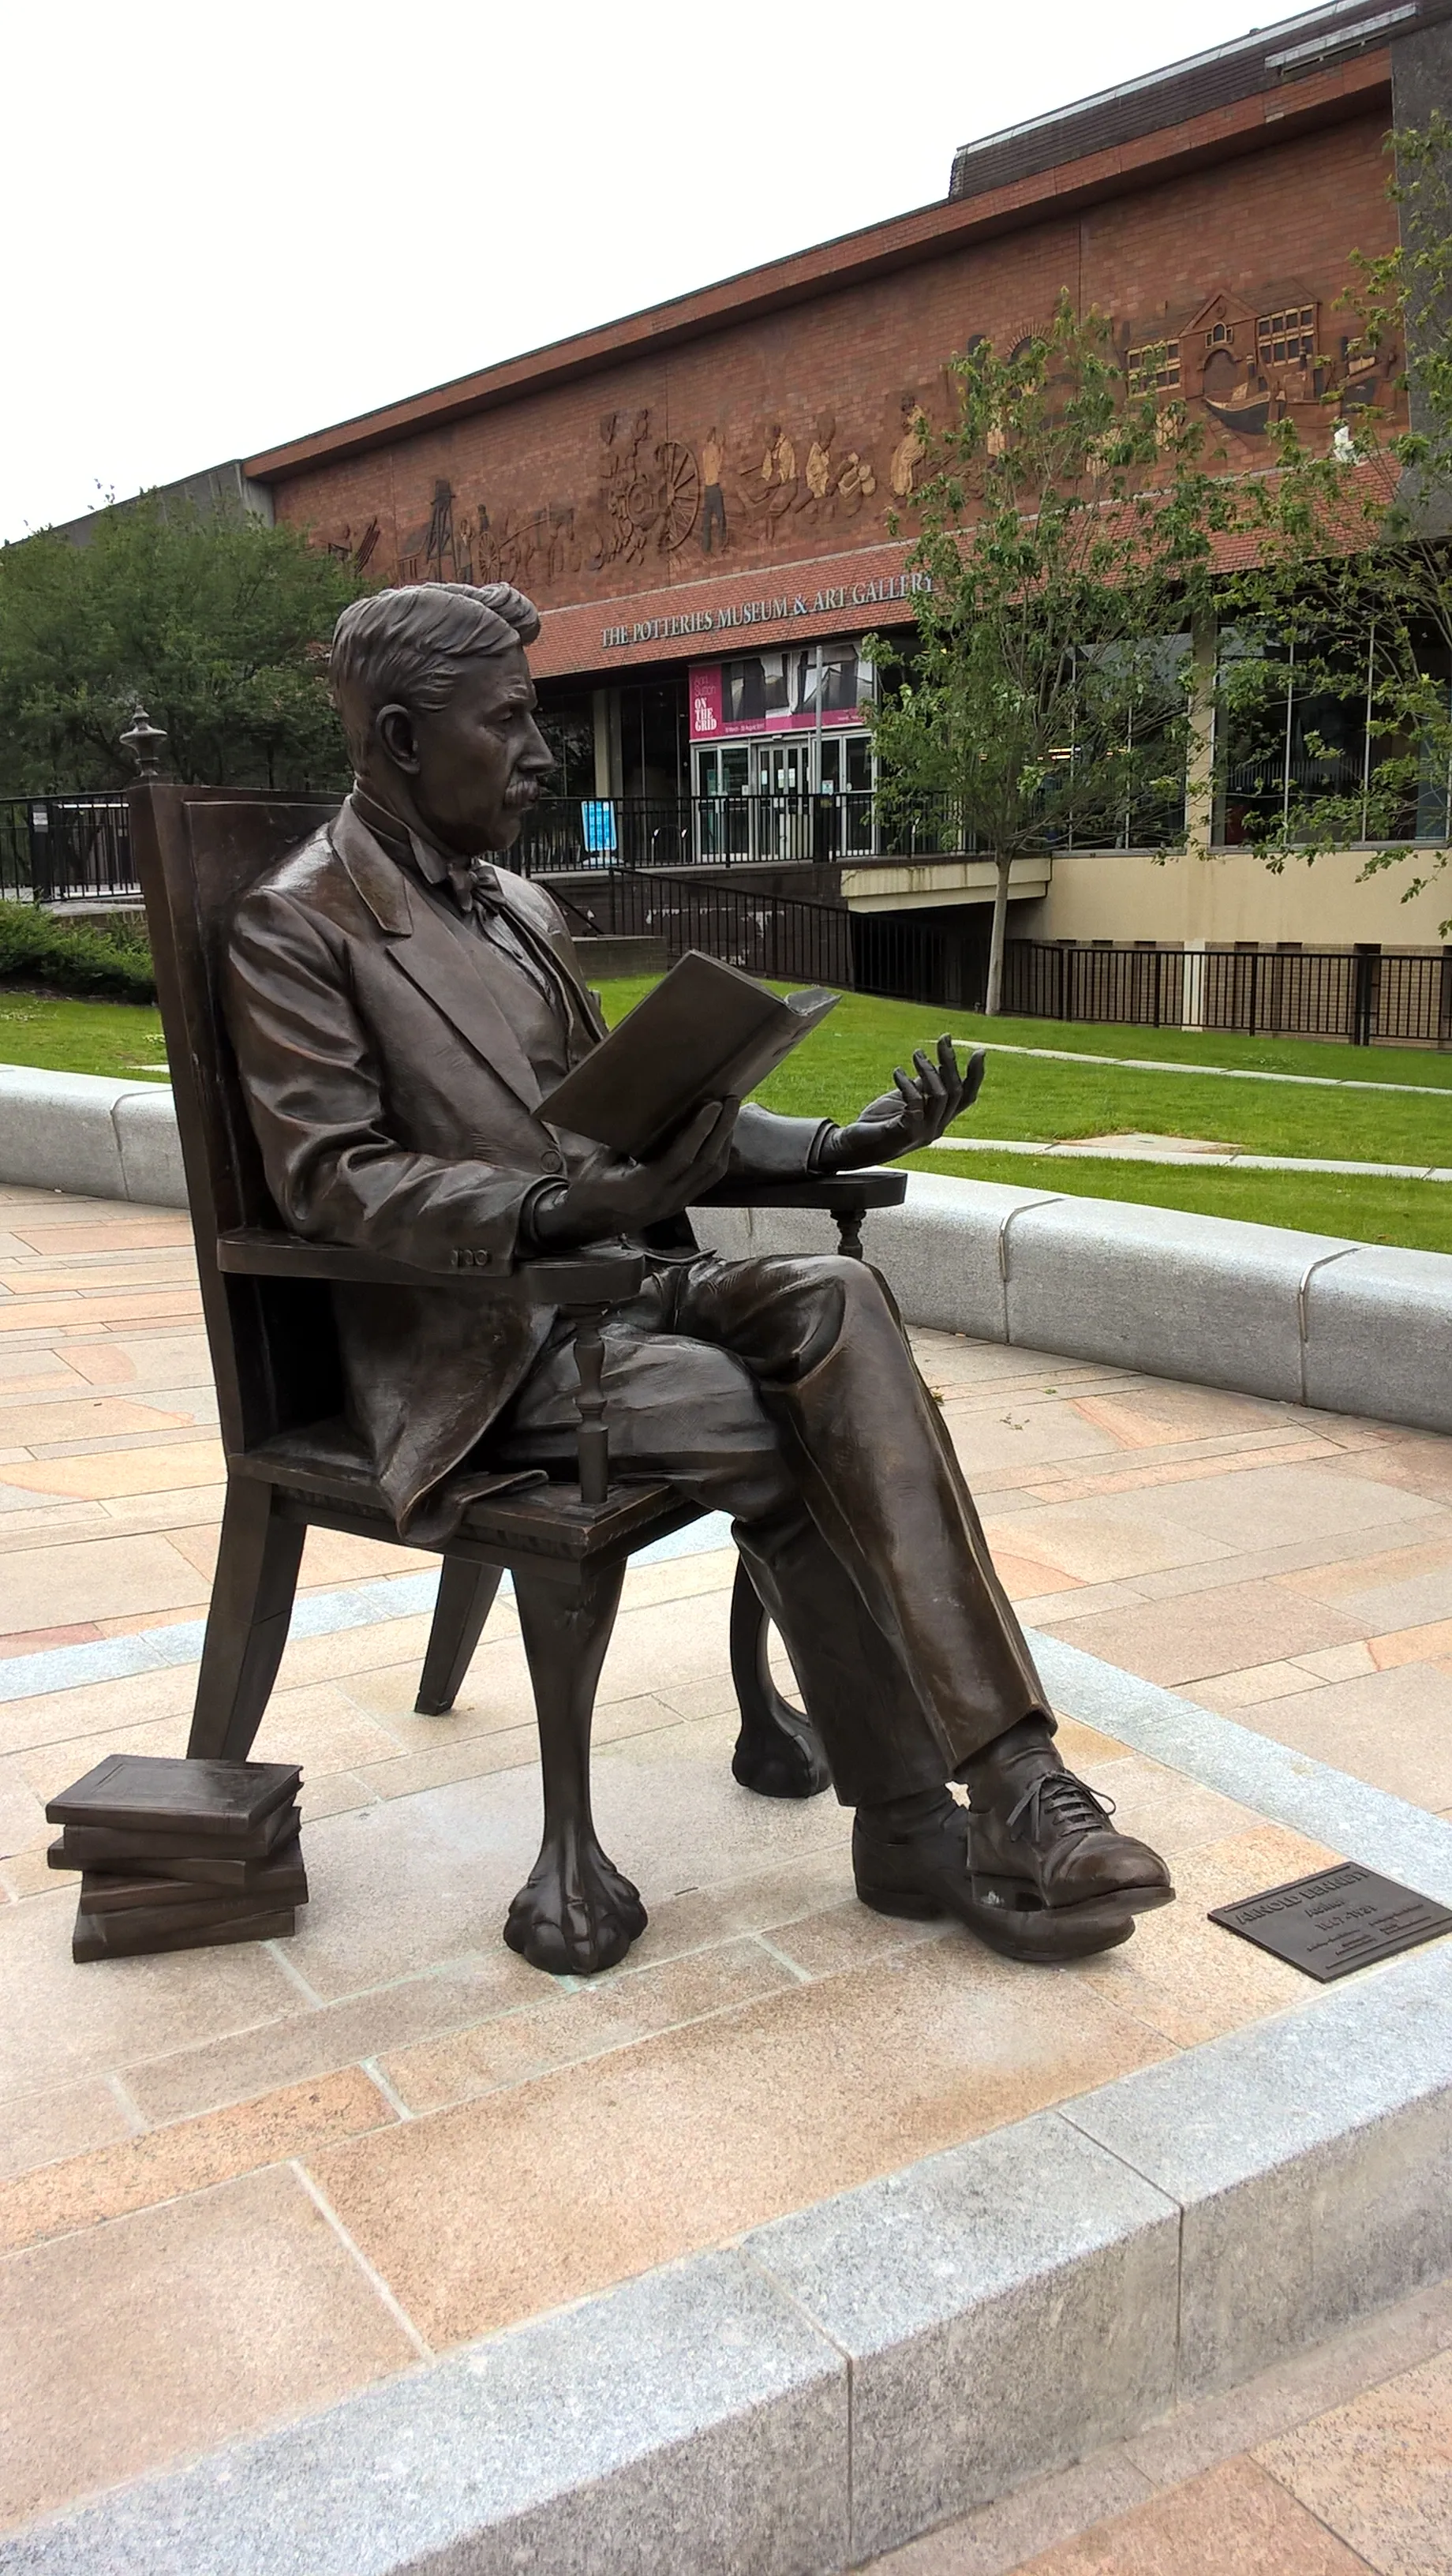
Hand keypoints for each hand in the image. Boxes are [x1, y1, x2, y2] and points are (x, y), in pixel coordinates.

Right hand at [528, 1099, 739, 1247]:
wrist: (587, 1225)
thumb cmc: (588, 1189)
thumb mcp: (601, 1161)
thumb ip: (626, 1139)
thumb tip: (648, 1107)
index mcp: (644, 1189)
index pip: (681, 1158)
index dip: (700, 1130)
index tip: (712, 1105)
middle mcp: (667, 1199)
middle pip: (706, 1163)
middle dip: (722, 1130)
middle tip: (731, 1100)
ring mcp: (676, 1204)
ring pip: (712, 1173)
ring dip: (724, 1141)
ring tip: (730, 1113)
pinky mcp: (680, 1204)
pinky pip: (707, 1179)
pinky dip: (717, 1155)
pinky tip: (719, 1137)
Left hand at [819, 1038, 983, 1170]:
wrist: (853, 1147)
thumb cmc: (880, 1123)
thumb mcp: (905, 1100)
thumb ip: (922, 1086)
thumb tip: (934, 1064)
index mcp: (940, 1119)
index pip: (967, 1097)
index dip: (976, 1075)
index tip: (978, 1051)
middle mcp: (937, 1128)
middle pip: (956, 1092)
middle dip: (951, 1062)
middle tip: (943, 1040)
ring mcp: (923, 1133)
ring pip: (940, 1095)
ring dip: (928, 1070)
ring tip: (916, 1054)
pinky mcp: (906, 1133)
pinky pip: (916, 1103)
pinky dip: (908, 1084)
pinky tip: (897, 1073)